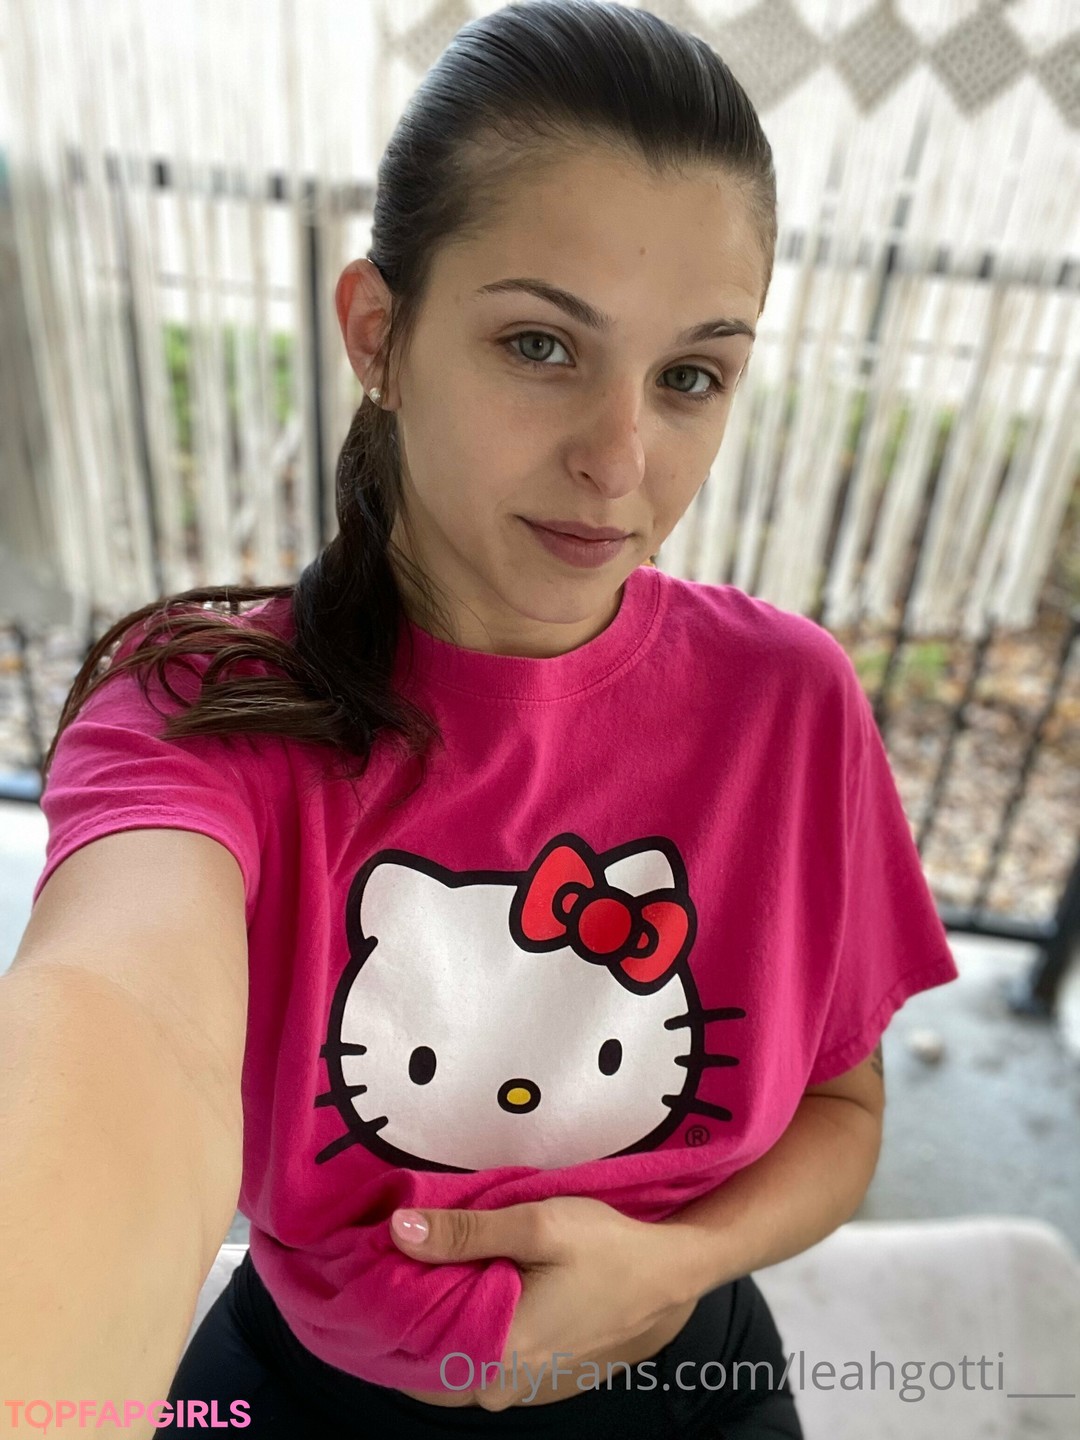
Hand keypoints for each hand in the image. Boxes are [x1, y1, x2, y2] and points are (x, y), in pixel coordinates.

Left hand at [388, 1196, 687, 1410]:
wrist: (668, 1273)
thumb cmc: (607, 1248)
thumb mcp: (537, 1225)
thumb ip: (465, 1232)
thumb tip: (398, 1230)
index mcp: (500, 1355)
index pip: (413, 1349)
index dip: (388, 1307)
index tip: (373, 1266)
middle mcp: (504, 1385)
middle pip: (431, 1357)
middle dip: (410, 1313)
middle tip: (397, 1259)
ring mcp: (522, 1386)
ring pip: (455, 1360)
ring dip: (439, 1320)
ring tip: (427, 1268)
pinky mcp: (536, 1375)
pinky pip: (481, 1359)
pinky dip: (466, 1329)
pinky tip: (464, 1288)